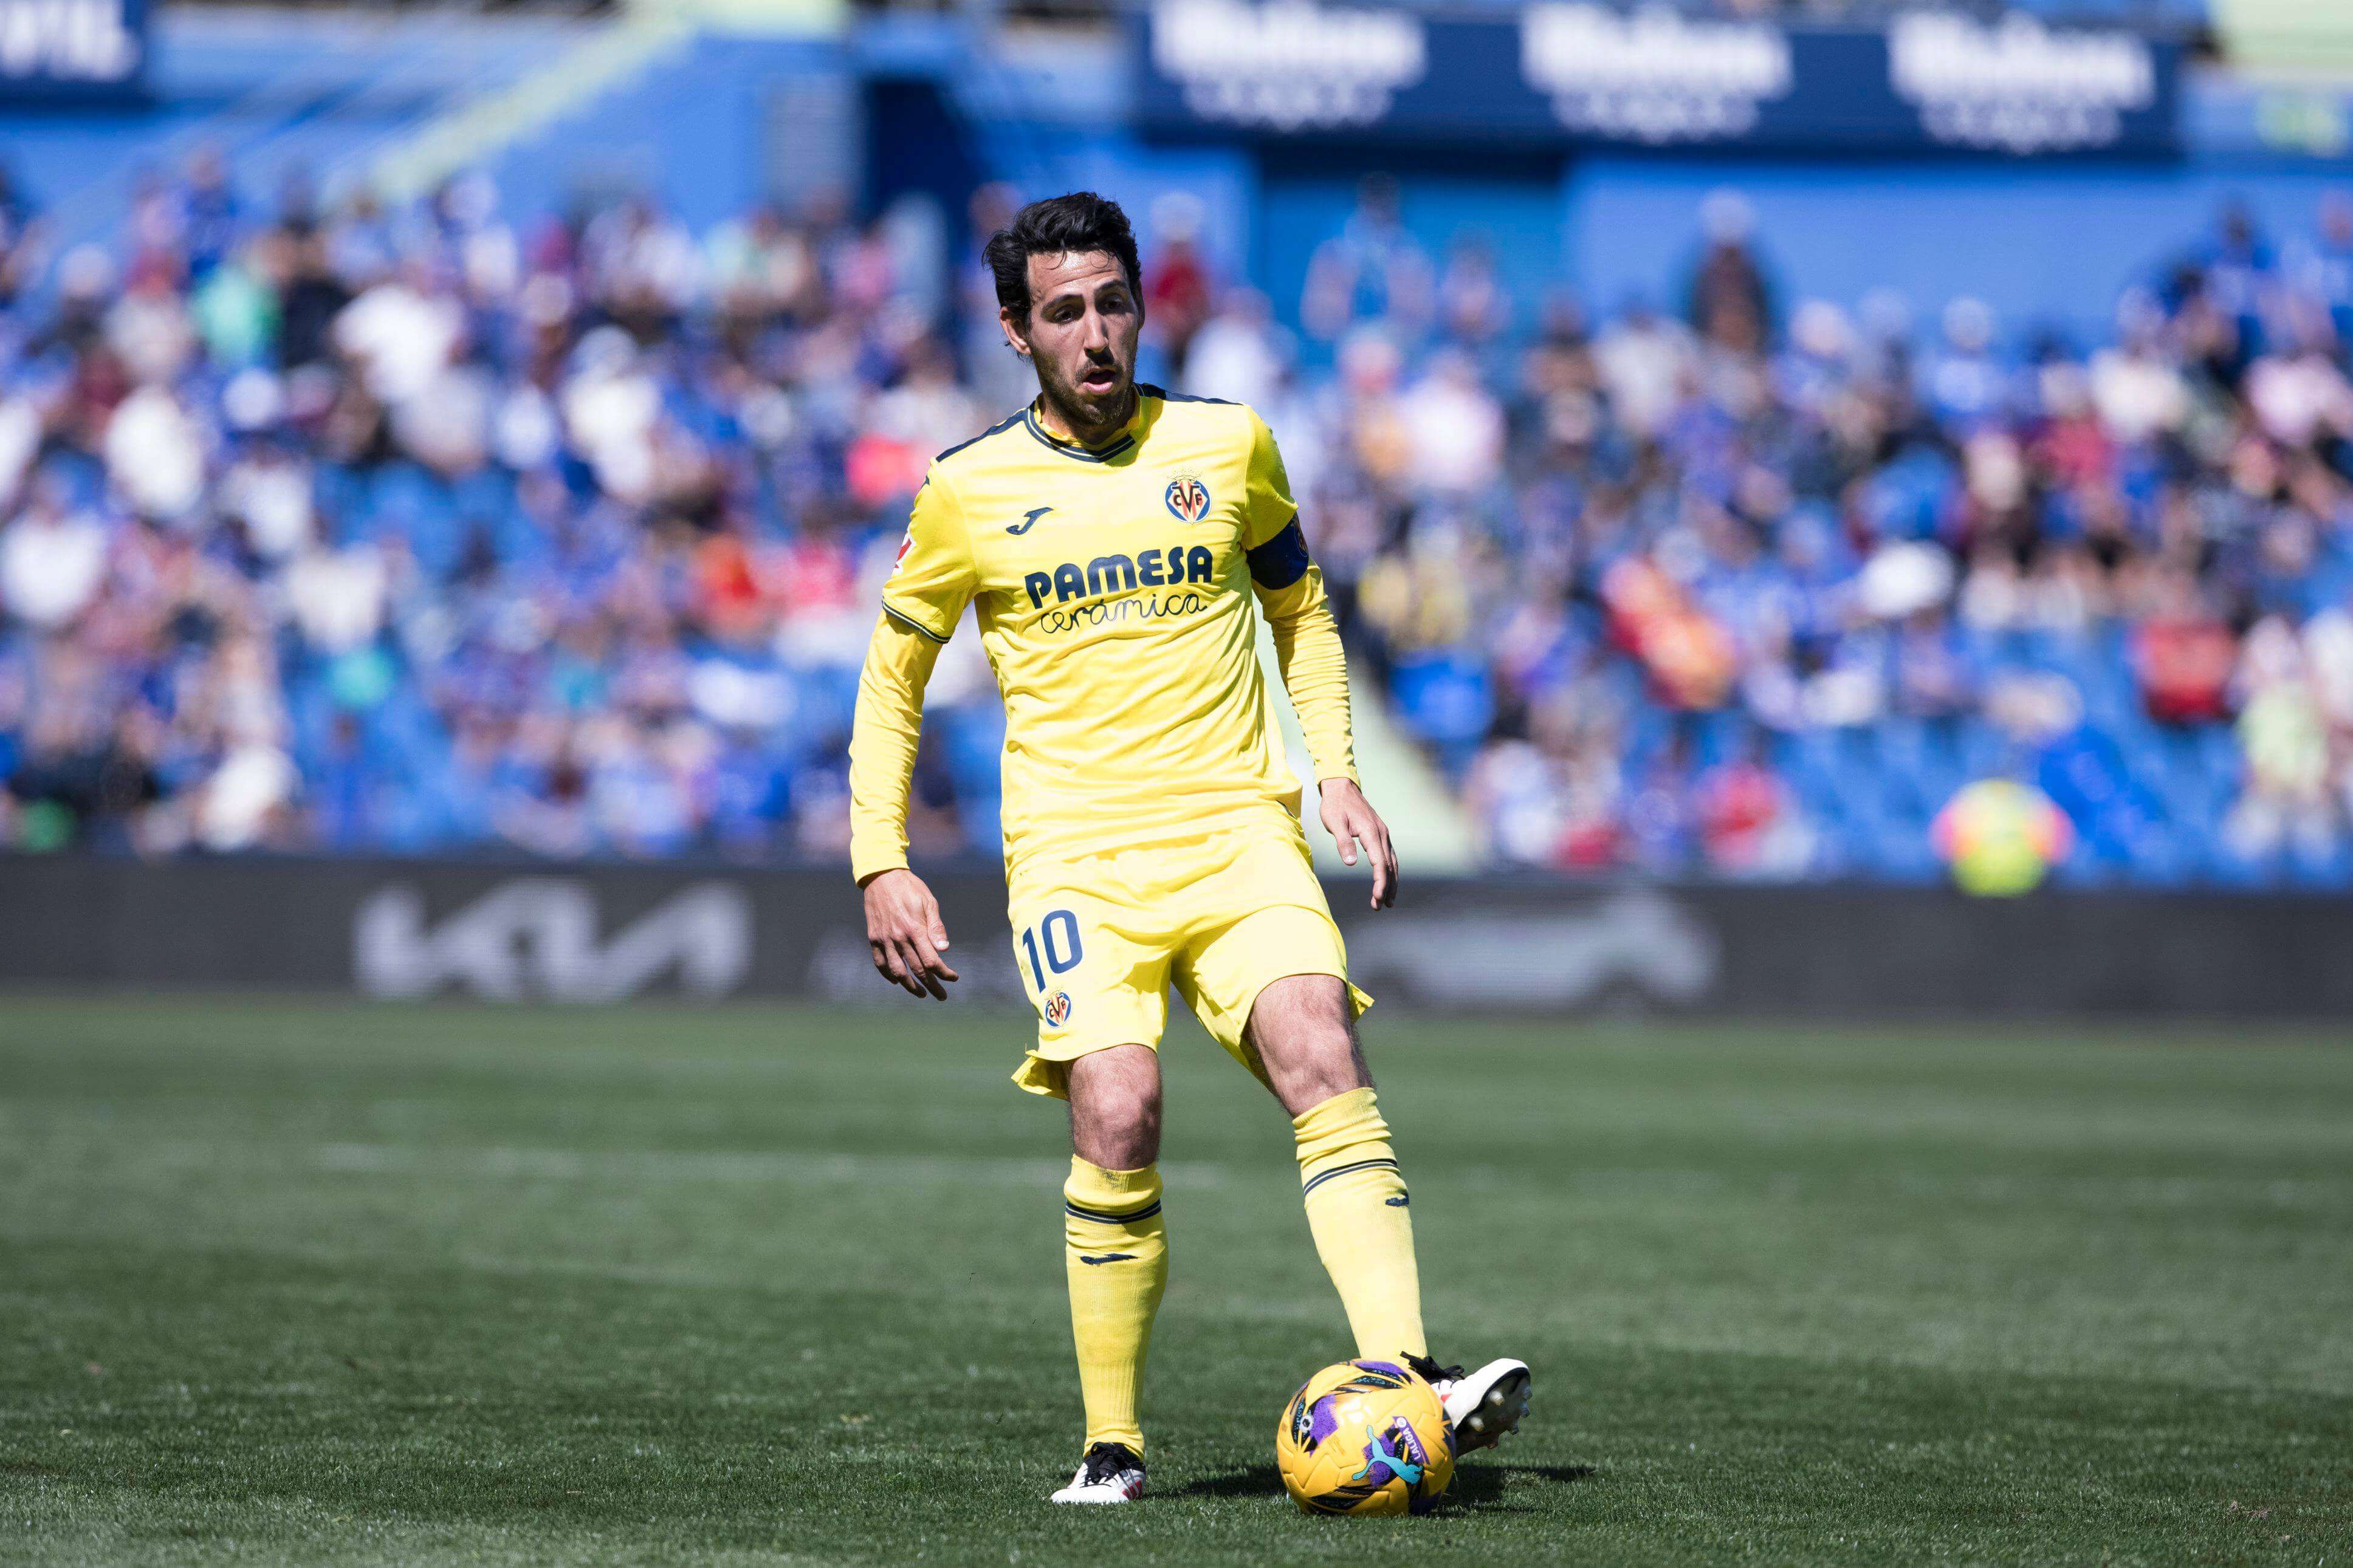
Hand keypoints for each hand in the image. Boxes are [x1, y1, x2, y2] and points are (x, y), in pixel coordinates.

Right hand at [861, 868, 959, 998]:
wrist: (881, 876)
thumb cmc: (910, 888)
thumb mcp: (929, 902)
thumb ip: (936, 927)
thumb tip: (944, 949)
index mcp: (915, 929)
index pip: (932, 961)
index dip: (944, 973)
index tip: (953, 978)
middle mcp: (898, 937)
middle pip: (917, 970)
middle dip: (931, 986)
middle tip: (941, 996)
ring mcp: (884, 939)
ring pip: (897, 972)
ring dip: (910, 986)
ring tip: (920, 994)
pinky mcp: (873, 938)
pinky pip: (879, 963)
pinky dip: (888, 975)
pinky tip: (897, 981)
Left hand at [1318, 777, 1397, 909]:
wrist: (1341, 787)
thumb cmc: (1334, 805)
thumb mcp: (1334, 822)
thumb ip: (1342, 842)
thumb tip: (1350, 863)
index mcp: (1371, 832)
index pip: (1380, 863)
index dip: (1380, 883)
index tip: (1377, 899)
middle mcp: (1381, 833)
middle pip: (1389, 865)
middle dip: (1386, 887)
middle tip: (1379, 906)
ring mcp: (1383, 833)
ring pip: (1392, 861)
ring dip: (1391, 881)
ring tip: (1387, 901)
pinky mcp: (1380, 833)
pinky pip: (1389, 855)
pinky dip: (1390, 870)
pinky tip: (1387, 880)